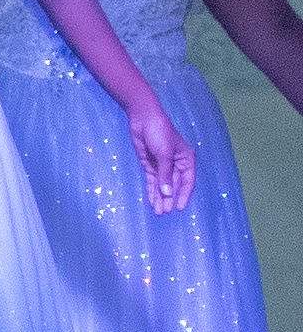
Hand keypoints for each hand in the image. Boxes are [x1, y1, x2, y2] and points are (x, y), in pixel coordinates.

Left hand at [127, 100, 195, 214]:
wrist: (143, 119)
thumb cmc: (159, 133)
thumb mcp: (164, 154)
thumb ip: (165, 174)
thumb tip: (167, 193)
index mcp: (186, 160)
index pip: (187, 181)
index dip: (183, 195)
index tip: (179, 208)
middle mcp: (176, 165)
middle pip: (174, 186)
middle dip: (169, 199)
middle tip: (164, 212)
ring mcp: (162, 165)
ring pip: (163, 185)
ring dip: (160, 198)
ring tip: (158, 211)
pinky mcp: (150, 164)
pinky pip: (153, 181)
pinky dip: (152, 190)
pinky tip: (152, 200)